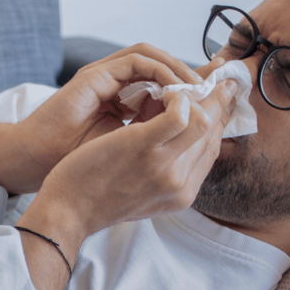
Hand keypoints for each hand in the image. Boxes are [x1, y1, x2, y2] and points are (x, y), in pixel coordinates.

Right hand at [0, 44, 205, 192]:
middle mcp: (118, 89)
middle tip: (225, 83)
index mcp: (126, 109)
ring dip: (181, 70)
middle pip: (168, 69)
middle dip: (197, 76)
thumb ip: (160, 144)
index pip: (171, 91)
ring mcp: (105, 79)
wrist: (37, 166)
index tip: (225, 98)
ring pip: (155, 58)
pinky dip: (160, 69)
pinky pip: (137, 60)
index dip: (199, 92)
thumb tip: (196, 139)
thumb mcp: (130, 158)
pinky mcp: (95, 75)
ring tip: (201, 86)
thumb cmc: (78, 171)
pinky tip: (176, 87)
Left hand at [17, 78, 240, 250]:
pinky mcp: (144, 147)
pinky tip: (163, 90)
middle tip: (221, 76)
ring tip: (183, 83)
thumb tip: (177, 139)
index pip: (212, 148)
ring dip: (197, 95)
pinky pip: (179, 112)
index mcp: (182, 193)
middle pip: (212, 132)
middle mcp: (179, 183)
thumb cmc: (97, 196)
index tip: (221, 96)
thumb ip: (164, 170)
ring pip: (203, 119)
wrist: (68, 213)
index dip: (219, 118)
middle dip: (219, 100)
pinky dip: (176, 95)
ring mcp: (164, 166)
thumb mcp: (141, 190)